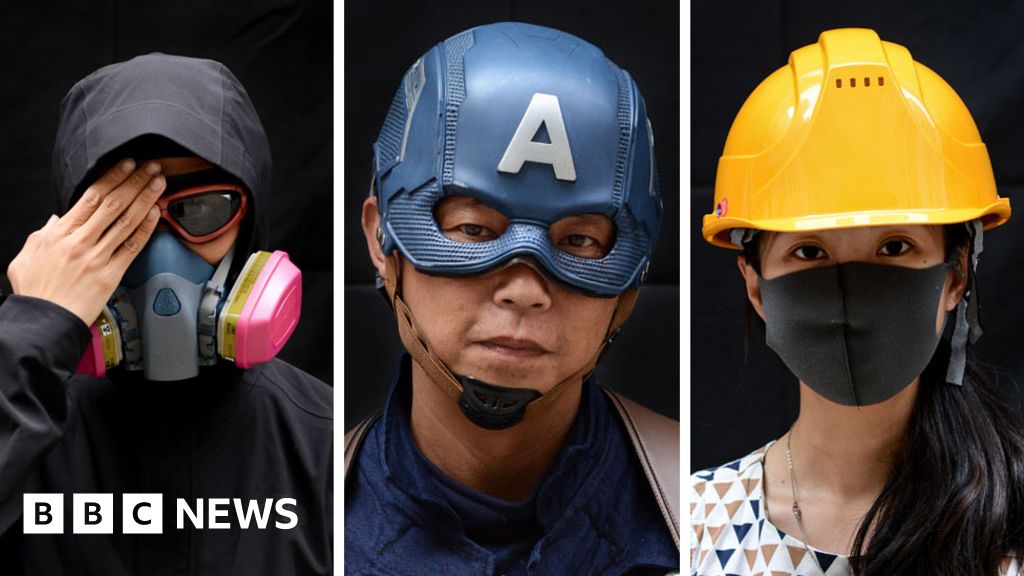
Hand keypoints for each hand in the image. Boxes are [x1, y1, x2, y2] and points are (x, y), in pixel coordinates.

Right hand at [7, 159, 165, 325]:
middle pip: (113, 204)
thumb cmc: (35, 291)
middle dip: (134, 182)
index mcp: (59, 233)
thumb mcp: (26, 257)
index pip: (90, 197)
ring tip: (159, 183)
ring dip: (145, 199)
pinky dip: (146, 229)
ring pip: (126, 221)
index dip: (112, 178)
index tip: (127, 165)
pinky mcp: (111, 275)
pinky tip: (156, 214)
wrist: (45, 321)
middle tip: (151, 167)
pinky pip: (132, 247)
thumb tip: (55, 220)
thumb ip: (41, 235)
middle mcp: (80, 242)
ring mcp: (97, 258)